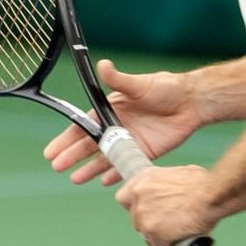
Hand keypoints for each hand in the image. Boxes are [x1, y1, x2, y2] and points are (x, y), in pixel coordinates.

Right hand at [44, 60, 203, 185]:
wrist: (192, 101)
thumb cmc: (166, 88)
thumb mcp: (139, 84)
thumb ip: (119, 79)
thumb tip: (103, 64)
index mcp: (111, 110)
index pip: (84, 126)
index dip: (67, 138)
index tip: (52, 150)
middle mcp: (117, 127)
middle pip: (90, 145)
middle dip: (73, 156)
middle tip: (57, 167)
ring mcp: (130, 141)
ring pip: (106, 158)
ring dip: (90, 169)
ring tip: (75, 179)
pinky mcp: (146, 152)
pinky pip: (127, 165)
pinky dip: (117, 174)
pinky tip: (104, 182)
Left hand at [114, 165, 218, 245]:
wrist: (211, 195)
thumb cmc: (202, 183)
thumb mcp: (178, 173)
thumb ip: (165, 183)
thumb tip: (170, 190)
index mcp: (142, 180)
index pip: (124, 198)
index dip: (135, 205)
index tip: (144, 209)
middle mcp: (138, 198)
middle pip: (136, 219)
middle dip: (150, 222)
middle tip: (167, 221)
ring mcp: (144, 218)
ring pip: (146, 235)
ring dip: (159, 236)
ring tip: (176, 233)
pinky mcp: (154, 234)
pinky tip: (179, 242)